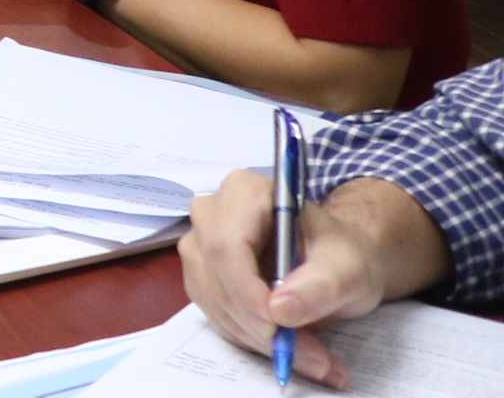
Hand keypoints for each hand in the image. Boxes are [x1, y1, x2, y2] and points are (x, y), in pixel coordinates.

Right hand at [185, 169, 411, 385]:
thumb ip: (319, 286)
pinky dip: (250, 338)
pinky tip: (286, 345)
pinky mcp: (202, 276)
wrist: (338, 261)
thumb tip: (280, 310)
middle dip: (257, 324)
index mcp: (244, 192)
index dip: (245, 290)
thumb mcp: (348, 267)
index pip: (227, 244)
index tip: (276, 328)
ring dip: (257, 338)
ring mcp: (200, 245)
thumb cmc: (343, 253)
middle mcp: (211, 214)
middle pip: (216, 275)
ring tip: (311, 357)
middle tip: (307, 358)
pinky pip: (214, 314)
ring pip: (214, 300)